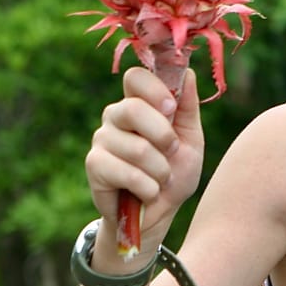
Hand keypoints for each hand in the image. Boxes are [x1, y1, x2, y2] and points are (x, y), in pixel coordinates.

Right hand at [85, 67, 204, 251]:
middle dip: (163, 135)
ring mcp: (102, 139)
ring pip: (137, 147)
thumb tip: (188, 73)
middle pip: (133, 109)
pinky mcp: (94, 165)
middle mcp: (116, 115)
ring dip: (161, 169)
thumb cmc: (177, 170)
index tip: (171, 109)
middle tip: (173, 150)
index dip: (154, 89)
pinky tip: (149, 192)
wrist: (160, 212)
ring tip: (162, 177)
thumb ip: (188, 106)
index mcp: (140, 102)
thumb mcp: (191, 137)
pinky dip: (148, 187)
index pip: (136, 77)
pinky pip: (126, 172)